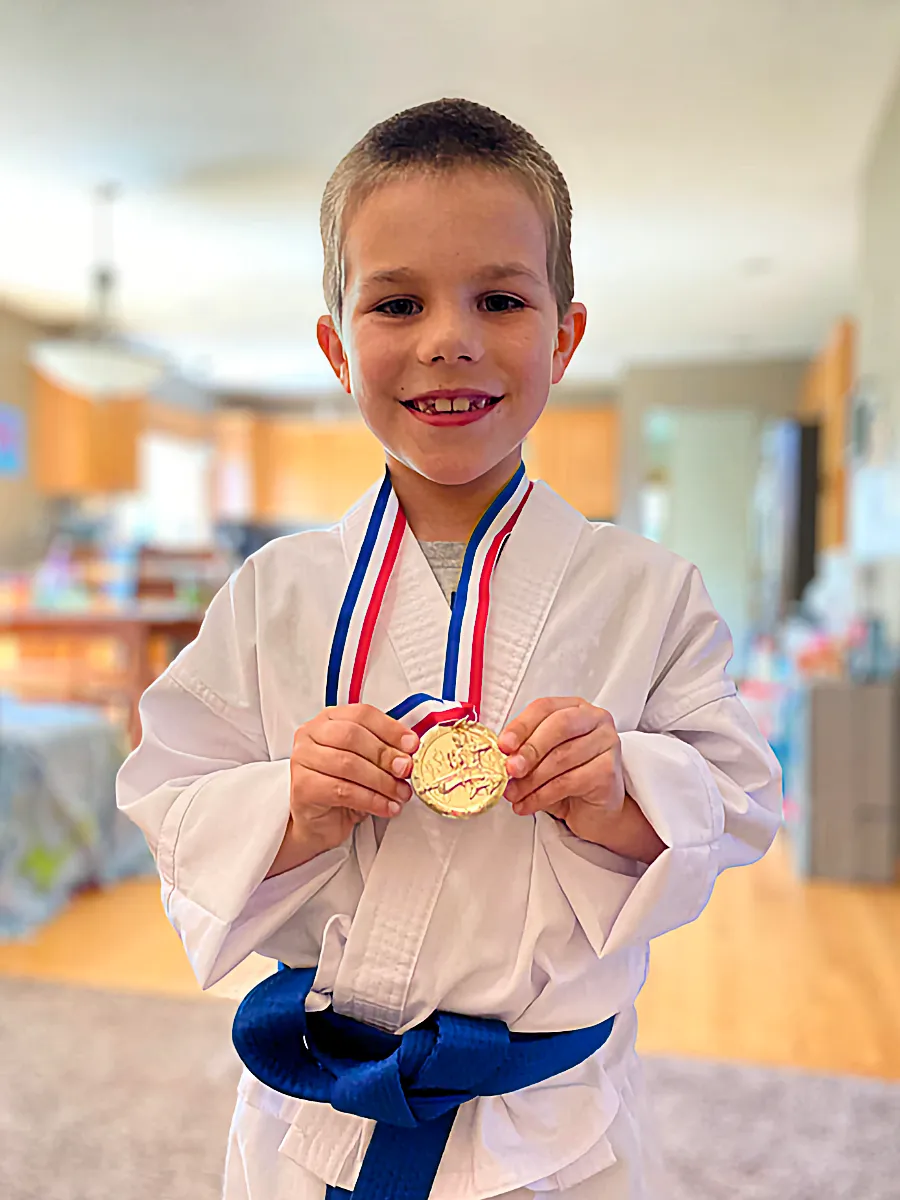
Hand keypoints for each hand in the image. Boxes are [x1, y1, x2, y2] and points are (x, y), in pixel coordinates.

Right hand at [269, 705, 417, 875]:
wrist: (319, 822)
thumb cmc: (342, 787)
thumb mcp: (367, 763)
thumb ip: (384, 752)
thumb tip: (408, 753)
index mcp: (329, 719)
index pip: (362, 715)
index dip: (390, 729)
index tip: (411, 745)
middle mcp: (311, 734)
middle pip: (352, 736)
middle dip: (385, 754)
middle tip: (405, 770)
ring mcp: (302, 759)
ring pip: (348, 764)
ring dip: (382, 781)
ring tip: (399, 793)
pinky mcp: (302, 787)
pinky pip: (342, 790)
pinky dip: (371, 800)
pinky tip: (386, 807)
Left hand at [499, 697, 624, 841]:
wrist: (595, 811)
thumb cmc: (568, 778)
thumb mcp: (542, 758)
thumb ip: (525, 750)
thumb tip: (503, 755)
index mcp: (575, 708)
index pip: (545, 708)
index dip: (521, 726)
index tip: (503, 745)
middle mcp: (596, 720)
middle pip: (558, 726)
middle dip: (529, 750)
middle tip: (509, 769)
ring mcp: (607, 743)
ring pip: (561, 757)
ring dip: (531, 779)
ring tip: (513, 794)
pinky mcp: (609, 771)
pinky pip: (569, 782)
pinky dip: (542, 795)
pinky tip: (528, 804)